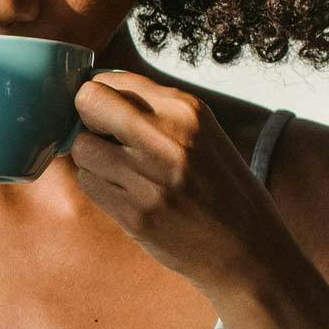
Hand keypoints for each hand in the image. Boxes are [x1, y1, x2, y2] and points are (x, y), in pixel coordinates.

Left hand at [66, 72, 288, 293]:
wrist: (247, 248)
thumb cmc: (221, 187)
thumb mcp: (202, 133)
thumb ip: (154, 111)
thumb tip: (93, 94)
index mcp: (187, 110)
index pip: (111, 80)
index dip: (100, 98)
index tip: (106, 114)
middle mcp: (168, 138)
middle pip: (88, 103)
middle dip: (86, 119)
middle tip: (102, 138)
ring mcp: (150, 178)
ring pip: (81, 148)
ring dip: (91, 159)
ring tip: (119, 171)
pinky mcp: (136, 214)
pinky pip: (88, 184)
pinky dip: (98, 186)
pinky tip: (124, 194)